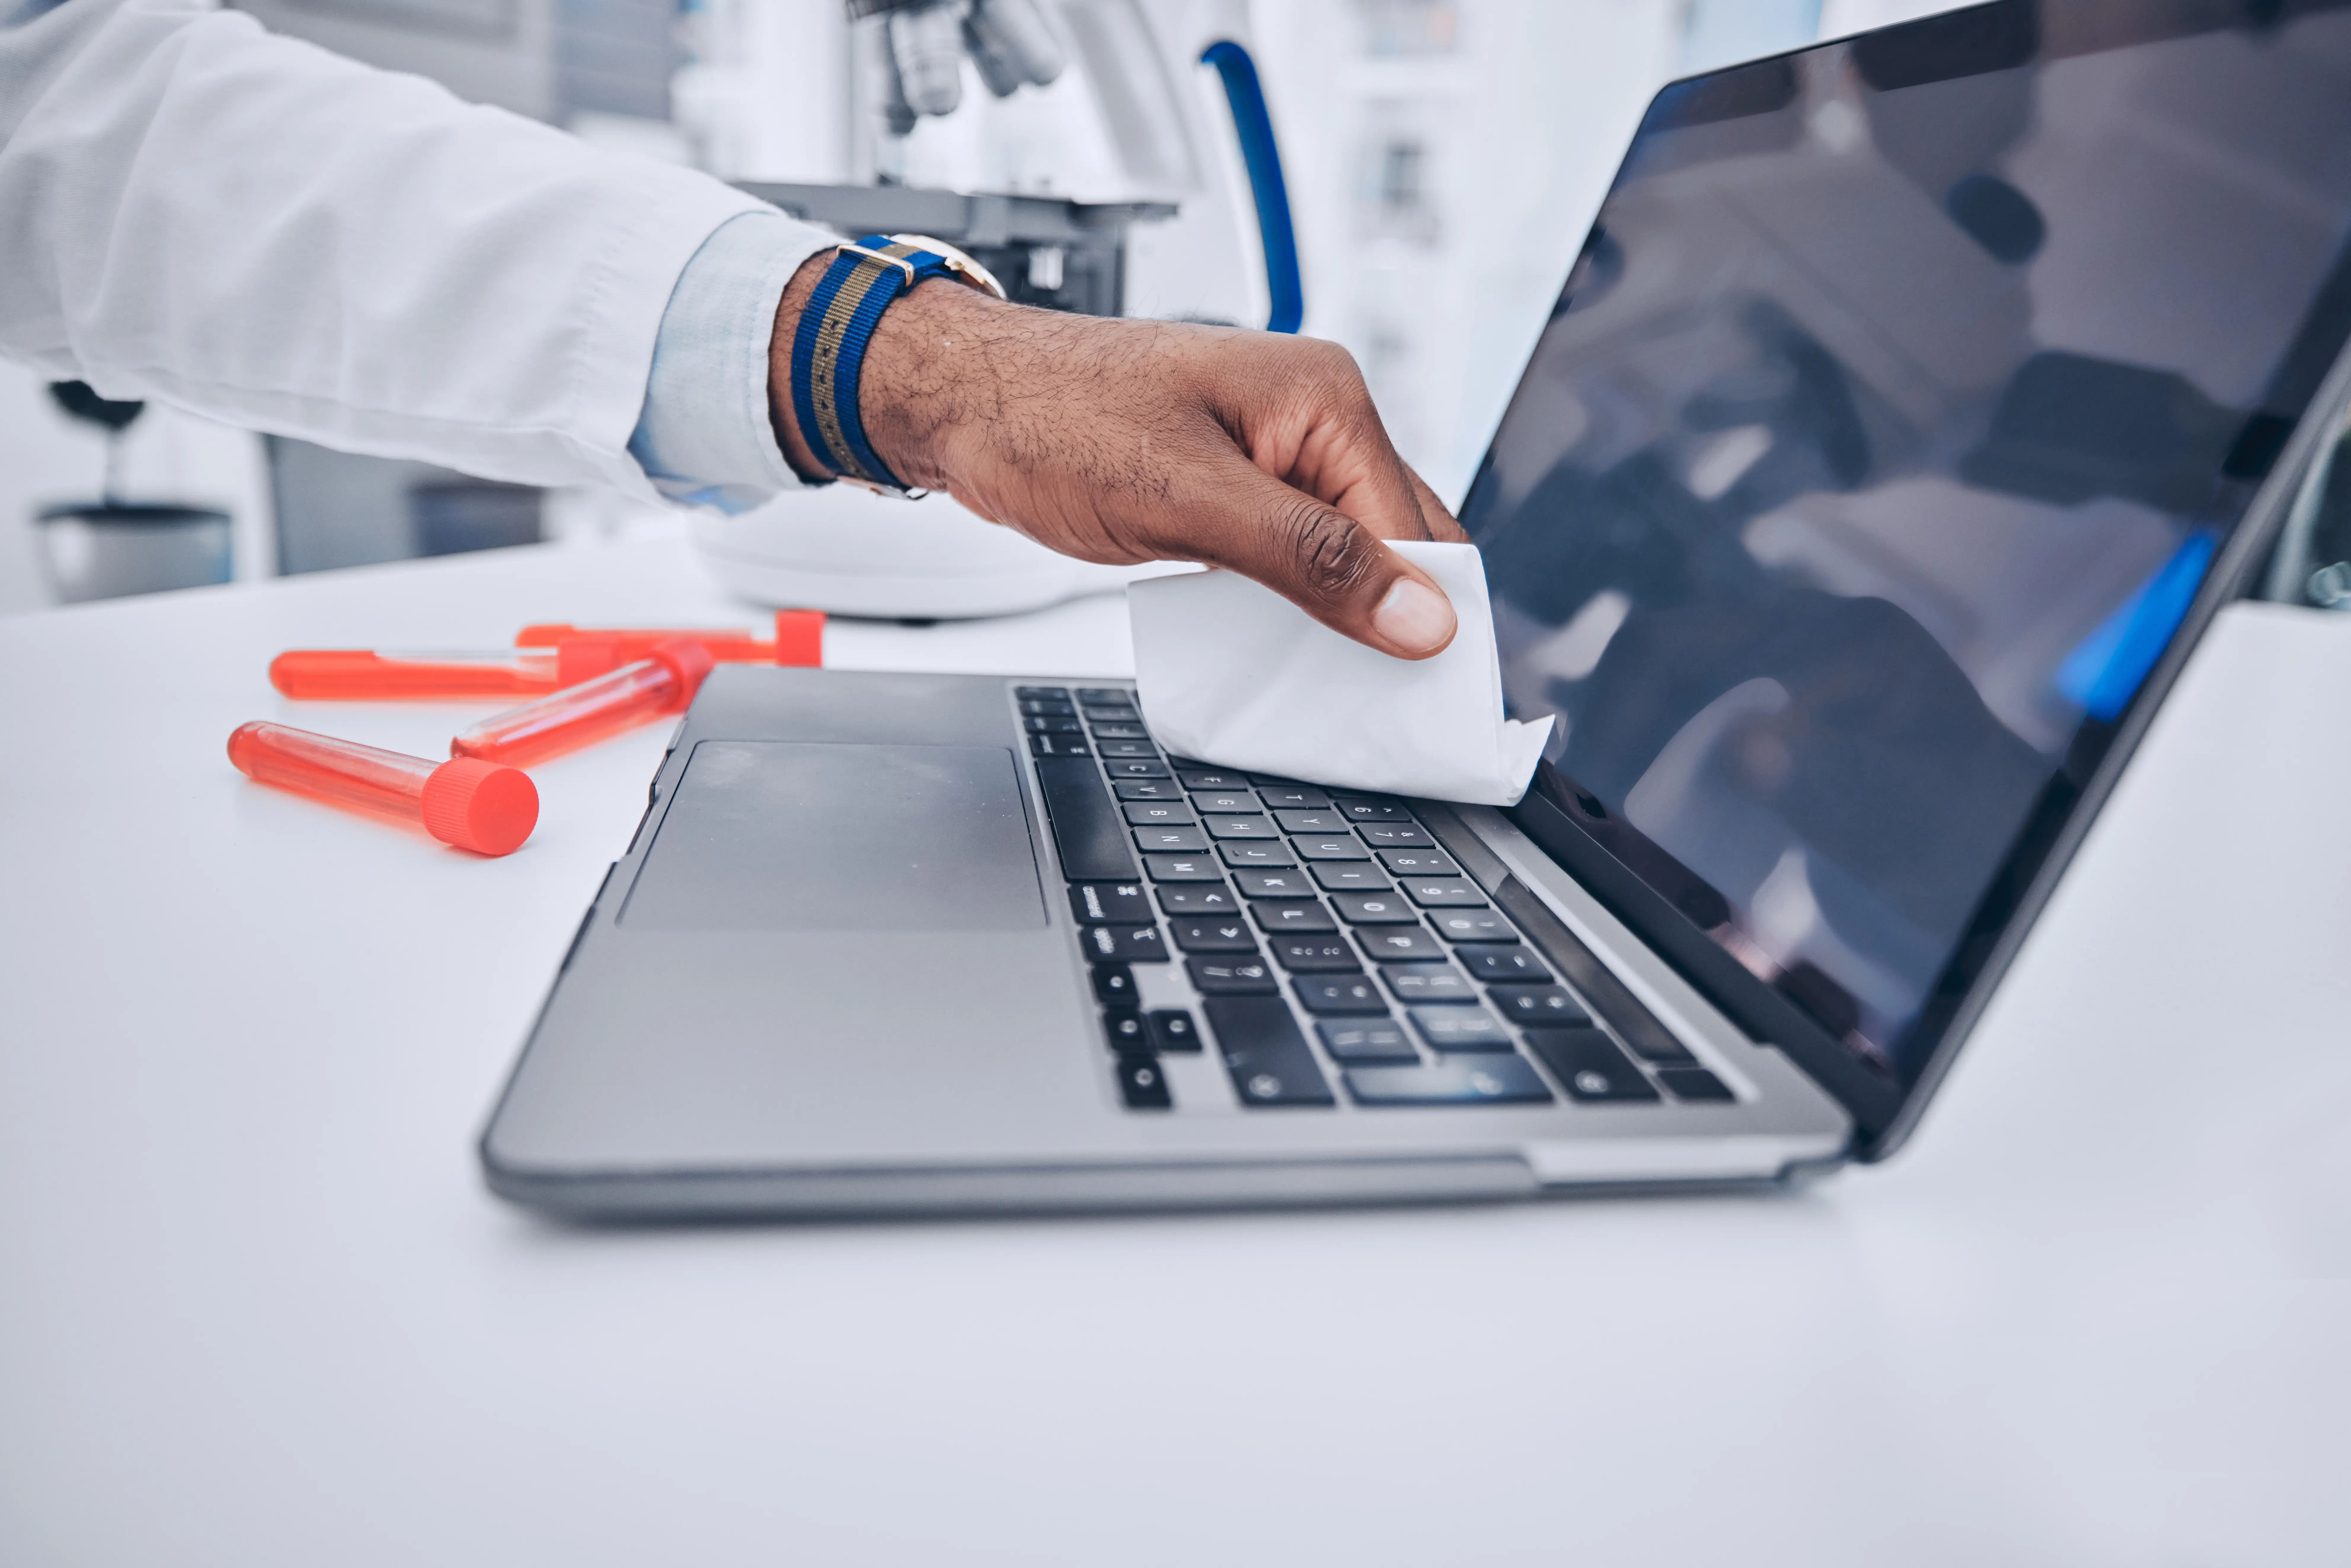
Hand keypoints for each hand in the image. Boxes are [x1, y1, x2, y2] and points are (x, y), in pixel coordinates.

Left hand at [769, 260, 1468, 658]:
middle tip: (1379, 707)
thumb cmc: (1051, 422)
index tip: (1418, 698)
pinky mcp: (1234, 485)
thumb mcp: (1188, 501)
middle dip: (1391, 619)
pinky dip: (1295, 603)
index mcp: (1326, 399)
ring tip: (1329, 687)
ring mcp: (1273, 452)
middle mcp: (1312, 418)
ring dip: (1342, 618)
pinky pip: (1295, 553)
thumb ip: (1310, 559)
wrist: (961, 401)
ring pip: (1347, 553)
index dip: (1424, 617)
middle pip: (1396, 541)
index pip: (1415, 531)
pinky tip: (1281, 648)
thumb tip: (1419, 617)